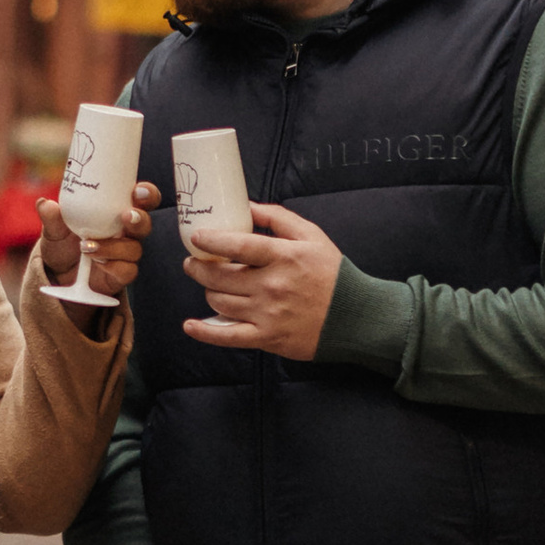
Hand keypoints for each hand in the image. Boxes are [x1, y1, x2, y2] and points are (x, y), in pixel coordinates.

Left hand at [36, 180, 158, 321]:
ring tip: (87, 245)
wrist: (58, 276)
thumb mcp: (54, 230)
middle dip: (140, 218)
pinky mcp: (122, 274)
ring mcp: (125, 254)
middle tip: (127, 215)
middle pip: (145, 223)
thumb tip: (45, 204)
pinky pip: (127, 270)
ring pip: (134, 248)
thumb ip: (52, 218)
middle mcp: (126, 232)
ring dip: (113, 246)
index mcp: (116, 212)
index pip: (141, 200)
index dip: (147, 194)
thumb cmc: (63, 244)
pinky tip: (97, 262)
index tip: (138, 190)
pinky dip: (112, 265)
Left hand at [182, 202, 340, 362]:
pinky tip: (190, 325)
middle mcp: (273, 286)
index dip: (211, 241)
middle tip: (193, 262)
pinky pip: (228, 336)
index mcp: (284, 257)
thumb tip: (245, 205)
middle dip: (199, 268)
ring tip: (209, 284)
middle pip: (221, 276)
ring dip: (208, 291)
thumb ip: (277, 218)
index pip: (238, 246)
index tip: (197, 238)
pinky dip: (205, 332)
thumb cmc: (332, 274)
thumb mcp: (312, 236)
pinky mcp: (267, 338)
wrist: (354, 317)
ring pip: (220, 301)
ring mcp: (268, 314)